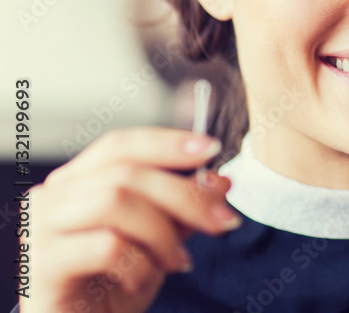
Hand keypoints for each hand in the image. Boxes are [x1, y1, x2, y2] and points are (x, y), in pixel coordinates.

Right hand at [23, 127, 240, 312]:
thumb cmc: (111, 288)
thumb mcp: (158, 242)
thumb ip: (182, 209)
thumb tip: (220, 180)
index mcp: (77, 181)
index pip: (121, 145)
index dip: (168, 143)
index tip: (212, 149)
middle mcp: (53, 197)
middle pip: (127, 174)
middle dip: (185, 195)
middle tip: (222, 220)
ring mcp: (41, 228)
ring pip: (116, 201)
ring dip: (162, 232)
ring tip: (178, 261)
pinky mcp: (43, 264)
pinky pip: (107, 246)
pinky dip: (140, 264)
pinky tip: (141, 282)